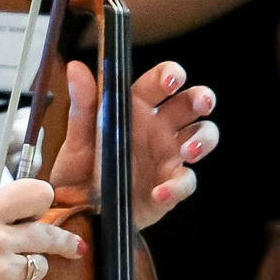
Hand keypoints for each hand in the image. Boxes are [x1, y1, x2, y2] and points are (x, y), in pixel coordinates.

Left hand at [46, 59, 218, 227]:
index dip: (171, 74)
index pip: (161, 81)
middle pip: (191, 104)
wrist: (77, 211)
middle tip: (199, 104)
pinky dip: (176, 187)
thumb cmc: (80, 168)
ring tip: (189, 150)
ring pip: (202, 137)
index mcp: (137, 108)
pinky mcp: (170, 187)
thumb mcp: (77, 138)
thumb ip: (82, 105)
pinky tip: (160, 191)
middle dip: (202, 99)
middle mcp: (158, 129)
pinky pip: (185, 182)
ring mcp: (168, 157)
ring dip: (203, 139)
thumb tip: (76, 68)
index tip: (171, 81)